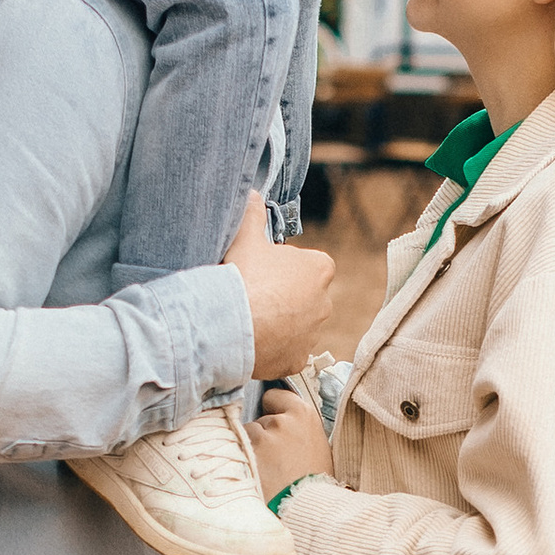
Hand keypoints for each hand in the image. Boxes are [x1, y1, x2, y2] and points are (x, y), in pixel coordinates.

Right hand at [226, 194, 334, 373]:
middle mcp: (325, 303)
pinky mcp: (298, 360)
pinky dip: (274, 350)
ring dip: (280, 325)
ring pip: (297, 327)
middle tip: (256, 296)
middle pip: (305, 298)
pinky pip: (288, 354)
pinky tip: (254, 343)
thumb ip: (252, 213)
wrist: (230, 324)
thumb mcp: (245, 237)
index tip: (266, 273)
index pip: (310, 266)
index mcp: (319, 269)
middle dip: (286, 298)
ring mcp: (312, 335)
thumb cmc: (242, 276)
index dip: (287, 269)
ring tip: (251, 321)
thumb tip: (251, 193)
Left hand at [250, 387, 330, 501]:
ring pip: (247, 434)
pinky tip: (256, 474)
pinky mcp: (246, 454)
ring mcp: (262, 436)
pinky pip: (236, 449)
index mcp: (304, 415)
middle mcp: (282, 420)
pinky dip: (242, 460)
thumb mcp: (317, 445)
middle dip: (264, 434)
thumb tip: (282, 420)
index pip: (275, 396)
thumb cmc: (316, 481)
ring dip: (252, 448)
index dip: (273, 410)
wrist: (308, 509)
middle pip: (260, 418)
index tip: (275, 423)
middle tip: (276, 458)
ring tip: (267, 470)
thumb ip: (299, 428)